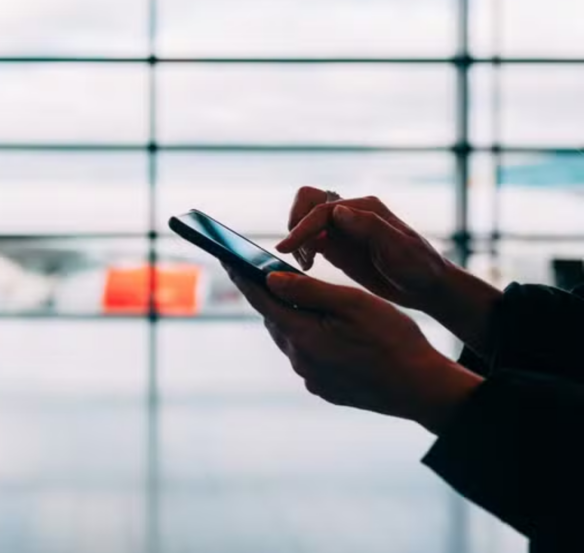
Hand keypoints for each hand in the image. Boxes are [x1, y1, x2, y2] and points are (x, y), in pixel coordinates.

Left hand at [226, 267, 481, 432]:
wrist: (421, 389)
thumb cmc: (393, 339)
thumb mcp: (353, 304)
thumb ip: (309, 290)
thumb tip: (270, 279)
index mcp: (303, 335)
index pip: (262, 300)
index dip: (242, 276)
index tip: (225, 257)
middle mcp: (300, 360)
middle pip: (274, 320)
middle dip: (268, 296)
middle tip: (261, 272)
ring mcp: (312, 378)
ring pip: (290, 339)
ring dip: (289, 318)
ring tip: (293, 296)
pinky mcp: (325, 389)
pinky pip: (307, 358)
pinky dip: (308, 339)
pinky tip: (323, 330)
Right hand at [276, 187, 450, 310]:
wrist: (426, 287)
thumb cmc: (419, 267)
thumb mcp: (398, 248)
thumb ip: (369, 227)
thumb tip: (338, 210)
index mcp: (364, 208)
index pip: (321, 209)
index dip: (301, 227)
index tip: (286, 249)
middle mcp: (350, 214)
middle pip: (307, 202)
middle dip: (295, 225)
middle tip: (300, 254)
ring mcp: (342, 230)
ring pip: (304, 220)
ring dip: (297, 240)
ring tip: (306, 264)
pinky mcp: (336, 247)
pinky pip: (309, 240)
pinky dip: (301, 250)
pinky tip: (308, 267)